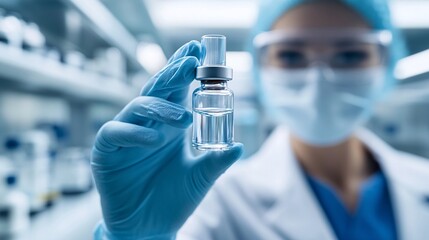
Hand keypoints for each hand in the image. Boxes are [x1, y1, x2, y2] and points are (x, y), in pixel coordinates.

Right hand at [91, 41, 242, 239]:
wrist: (149, 227)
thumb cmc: (174, 199)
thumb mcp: (201, 178)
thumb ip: (217, 161)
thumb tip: (240, 146)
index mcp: (171, 124)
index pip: (177, 89)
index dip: (185, 69)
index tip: (198, 51)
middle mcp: (149, 124)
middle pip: (158, 89)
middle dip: (173, 72)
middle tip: (190, 60)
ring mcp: (127, 134)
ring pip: (138, 106)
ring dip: (160, 108)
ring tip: (183, 120)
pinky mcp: (108, 150)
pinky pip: (117, 132)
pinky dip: (135, 133)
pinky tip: (154, 140)